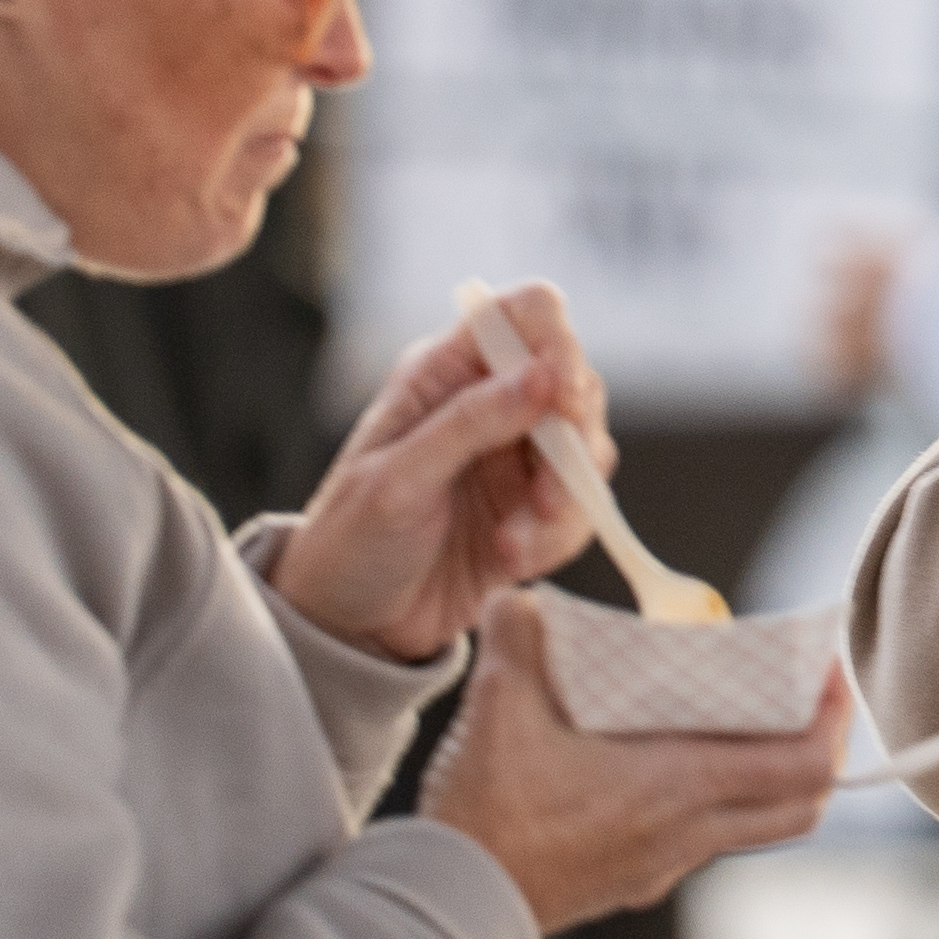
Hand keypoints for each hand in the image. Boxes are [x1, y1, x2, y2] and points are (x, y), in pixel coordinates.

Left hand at [271, 282, 600, 664]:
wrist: (350, 624)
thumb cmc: (351, 541)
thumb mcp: (399, 480)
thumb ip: (470, 423)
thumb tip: (543, 374)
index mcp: (445, 372)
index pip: (525, 314)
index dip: (556, 341)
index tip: (563, 395)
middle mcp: (488, 403)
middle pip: (575, 382)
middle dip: (574, 440)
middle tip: (547, 495)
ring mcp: (515, 458)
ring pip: (588, 451)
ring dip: (566, 501)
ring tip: (513, 545)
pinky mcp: (534, 510)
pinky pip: (581, 509)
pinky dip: (559, 538)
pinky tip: (512, 561)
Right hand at [417, 595, 847, 929]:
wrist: (450, 905)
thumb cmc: (486, 815)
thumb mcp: (497, 705)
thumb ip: (516, 632)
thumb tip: (522, 594)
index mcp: (679, 787)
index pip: (804, 763)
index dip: (834, 716)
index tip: (829, 670)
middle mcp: (688, 833)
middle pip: (800, 802)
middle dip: (819, 746)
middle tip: (805, 695)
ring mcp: (664, 864)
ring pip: (752, 822)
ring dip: (765, 773)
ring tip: (739, 718)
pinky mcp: (635, 880)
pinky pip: (702, 837)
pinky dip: (712, 796)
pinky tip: (666, 760)